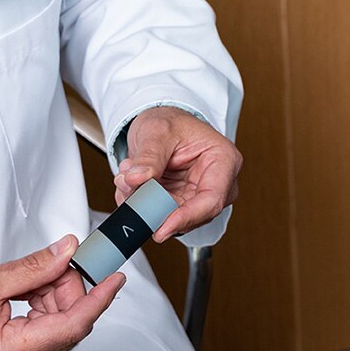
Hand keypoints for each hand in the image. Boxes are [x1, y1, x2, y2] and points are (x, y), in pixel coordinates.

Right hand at [0, 235, 123, 350]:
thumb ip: (32, 268)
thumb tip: (67, 252)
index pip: (72, 326)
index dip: (98, 299)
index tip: (115, 278)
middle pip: (67, 328)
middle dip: (69, 291)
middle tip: (58, 261)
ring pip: (57, 332)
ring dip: (54, 300)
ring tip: (33, 276)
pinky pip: (42, 338)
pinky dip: (43, 311)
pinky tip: (29, 292)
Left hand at [115, 106, 241, 240]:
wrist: (160, 124)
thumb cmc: (169, 121)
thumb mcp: (157, 131)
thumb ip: (148, 156)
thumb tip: (136, 179)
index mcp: (223, 160)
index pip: (212, 200)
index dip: (186, 217)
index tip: (161, 228)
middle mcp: (215, 182)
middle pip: (191, 213)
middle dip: (155, 208)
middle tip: (130, 192)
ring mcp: (197, 194)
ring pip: (171, 216)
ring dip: (143, 203)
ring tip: (126, 179)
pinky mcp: (180, 202)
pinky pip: (159, 214)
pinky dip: (140, 202)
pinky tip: (129, 184)